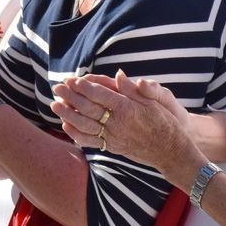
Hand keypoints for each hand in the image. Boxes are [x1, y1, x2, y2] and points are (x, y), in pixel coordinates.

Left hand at [54, 71, 198, 177]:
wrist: (170, 151)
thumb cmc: (164, 122)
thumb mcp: (154, 101)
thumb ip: (134, 89)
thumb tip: (119, 74)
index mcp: (128, 108)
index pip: (100, 95)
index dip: (84, 86)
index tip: (71, 80)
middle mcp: (118, 123)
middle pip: (89, 108)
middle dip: (70, 97)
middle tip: (57, 88)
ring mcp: (114, 137)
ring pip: (85, 125)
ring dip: (68, 115)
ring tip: (55, 106)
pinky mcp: (113, 147)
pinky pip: (91, 142)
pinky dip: (76, 134)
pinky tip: (66, 126)